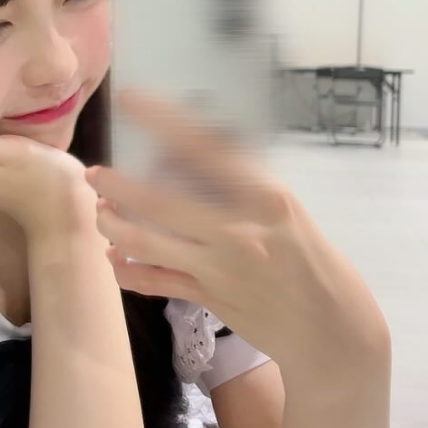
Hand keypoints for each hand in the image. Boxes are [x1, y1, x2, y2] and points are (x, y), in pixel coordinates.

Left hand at [86, 88, 387, 371]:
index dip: (163, 121)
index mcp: (265, 196)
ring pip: (150, 245)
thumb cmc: (310, 261)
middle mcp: (240, 229)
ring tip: (100, 215)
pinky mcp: (211, 300)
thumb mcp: (285, 213)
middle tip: (93, 175)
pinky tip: (114, 261)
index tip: (130, 99)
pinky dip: (130, 272)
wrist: (333, 329)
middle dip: (118, 187)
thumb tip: (187, 156)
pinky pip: (158, 283)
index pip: (205, 149)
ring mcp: (222, 268)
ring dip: (116, 228)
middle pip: (161, 202)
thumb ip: (242, 189)